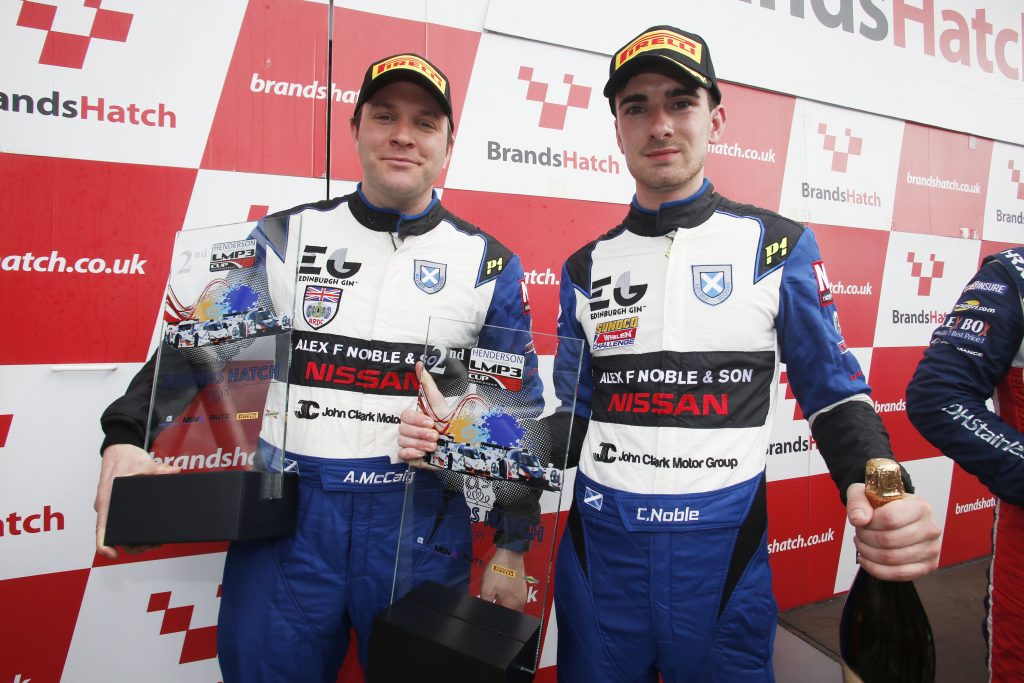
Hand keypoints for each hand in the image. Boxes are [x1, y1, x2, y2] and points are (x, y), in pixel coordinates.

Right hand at [94, 443, 179, 558]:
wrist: (120, 449)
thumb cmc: (124, 457)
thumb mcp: (142, 463)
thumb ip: (158, 469)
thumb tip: (174, 472)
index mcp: (106, 501)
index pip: (100, 530)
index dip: (104, 546)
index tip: (114, 554)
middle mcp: (107, 508)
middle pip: (114, 535)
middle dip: (132, 544)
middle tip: (153, 544)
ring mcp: (113, 508)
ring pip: (121, 530)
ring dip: (136, 538)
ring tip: (156, 540)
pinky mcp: (120, 506)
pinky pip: (126, 522)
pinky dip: (137, 529)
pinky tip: (152, 530)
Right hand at [397, 362, 445, 462]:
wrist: (462, 447)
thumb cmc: (451, 425)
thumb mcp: (440, 404)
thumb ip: (427, 385)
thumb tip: (419, 364)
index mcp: (416, 417)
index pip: (405, 416)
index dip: (416, 420)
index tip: (431, 422)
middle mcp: (411, 430)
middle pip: (402, 429)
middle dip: (420, 433)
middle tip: (435, 435)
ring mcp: (410, 444)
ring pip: (402, 441)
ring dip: (419, 442)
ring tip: (434, 445)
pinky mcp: (411, 457)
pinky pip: (401, 454)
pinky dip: (411, 453)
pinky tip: (422, 453)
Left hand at [480, 547, 527, 610]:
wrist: (509, 554)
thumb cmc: (498, 570)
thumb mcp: (487, 589)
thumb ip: (485, 603)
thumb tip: (484, 614)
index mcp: (512, 605)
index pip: (503, 619)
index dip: (494, 616)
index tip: (490, 606)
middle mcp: (520, 604)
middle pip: (509, 615)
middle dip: (499, 610)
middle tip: (492, 600)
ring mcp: (523, 597)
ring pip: (512, 608)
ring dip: (503, 605)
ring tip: (496, 595)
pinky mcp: (522, 590)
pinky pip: (514, 601)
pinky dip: (507, 599)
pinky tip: (501, 591)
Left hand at [846, 483, 940, 581]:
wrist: (895, 513)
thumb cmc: (881, 503)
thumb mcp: (865, 493)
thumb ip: (858, 503)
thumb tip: (859, 520)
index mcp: (920, 506)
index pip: (890, 519)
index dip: (869, 524)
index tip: (862, 522)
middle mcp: (931, 528)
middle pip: (889, 541)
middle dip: (866, 539)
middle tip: (859, 534)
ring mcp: (932, 549)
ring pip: (892, 558)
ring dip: (868, 553)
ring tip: (861, 544)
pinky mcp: (928, 565)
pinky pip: (899, 574)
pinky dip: (877, 569)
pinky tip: (866, 559)